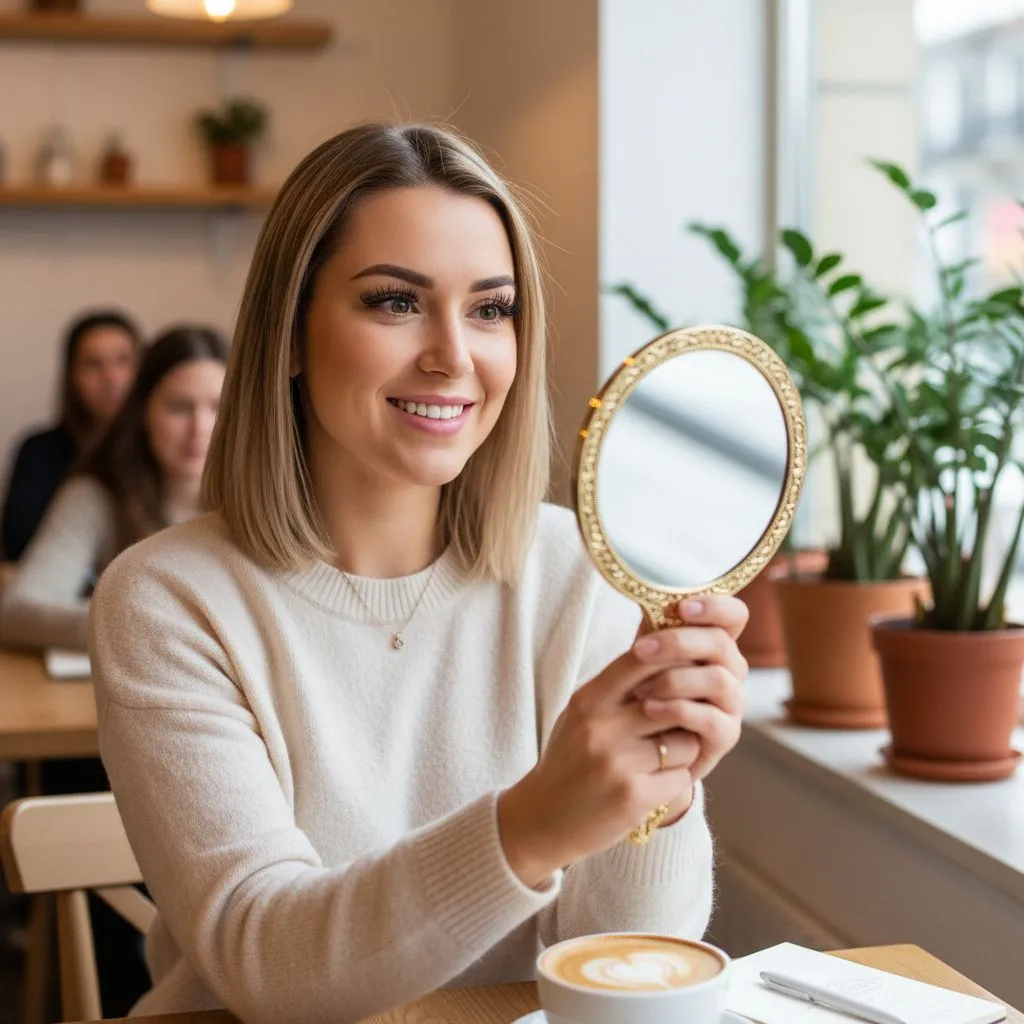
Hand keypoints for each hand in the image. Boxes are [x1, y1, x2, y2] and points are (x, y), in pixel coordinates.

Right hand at [497, 599, 745, 887]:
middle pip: (673, 699)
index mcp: (588, 700)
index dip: (672, 657)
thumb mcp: (582, 714)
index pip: (641, 659)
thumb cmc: (569, 760)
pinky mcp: (633, 796)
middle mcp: (601, 726)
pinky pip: (681, 777)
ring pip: (684, 741)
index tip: (688, 665)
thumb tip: (659, 645)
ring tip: (659, 761)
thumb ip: (616, 686)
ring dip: (682, 751)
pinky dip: (675, 781)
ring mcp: (616, 762)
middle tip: (678, 724)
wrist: (541, 819)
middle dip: (684, 712)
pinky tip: (652, 786)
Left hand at [634, 595, 747, 792]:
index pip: (734, 615)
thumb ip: (652, 629)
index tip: (682, 607)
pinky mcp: (725, 736)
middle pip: (722, 643)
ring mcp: (732, 703)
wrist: (639, 747)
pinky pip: (710, 718)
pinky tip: (649, 709)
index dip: (715, 606)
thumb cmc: (642, 693)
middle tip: (640, 650)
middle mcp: (731, 670)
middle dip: (679, 642)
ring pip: (718, 679)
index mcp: (714, 644)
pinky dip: (677, 709)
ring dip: (674, 679)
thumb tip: (641, 589)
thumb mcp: (644, 657)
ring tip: (639, 690)